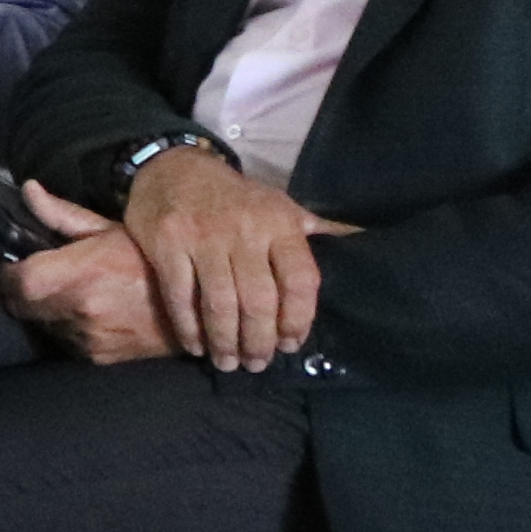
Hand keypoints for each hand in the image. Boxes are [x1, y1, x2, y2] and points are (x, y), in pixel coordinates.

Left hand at [0, 186, 175, 363]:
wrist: (197, 308)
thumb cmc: (154, 260)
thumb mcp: (110, 228)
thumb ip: (62, 214)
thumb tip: (28, 190)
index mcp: (81, 273)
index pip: (16, 280)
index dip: (4, 271)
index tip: (9, 260)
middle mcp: (79, 311)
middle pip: (19, 307)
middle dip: (17, 291)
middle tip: (30, 274)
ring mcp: (87, 339)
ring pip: (40, 324)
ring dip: (41, 309)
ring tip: (64, 291)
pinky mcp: (97, 357)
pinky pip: (63, 341)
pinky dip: (63, 326)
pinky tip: (84, 310)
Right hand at [121, 141, 353, 374]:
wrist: (174, 168)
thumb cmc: (236, 198)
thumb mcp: (280, 206)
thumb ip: (314, 231)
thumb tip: (362, 240)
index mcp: (280, 224)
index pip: (300, 280)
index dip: (298, 319)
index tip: (291, 344)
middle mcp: (245, 230)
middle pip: (259, 301)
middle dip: (259, 342)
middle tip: (256, 363)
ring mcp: (203, 237)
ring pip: (220, 305)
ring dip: (225, 342)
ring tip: (228, 362)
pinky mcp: (168, 245)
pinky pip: (180, 298)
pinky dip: (189, 329)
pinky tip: (196, 346)